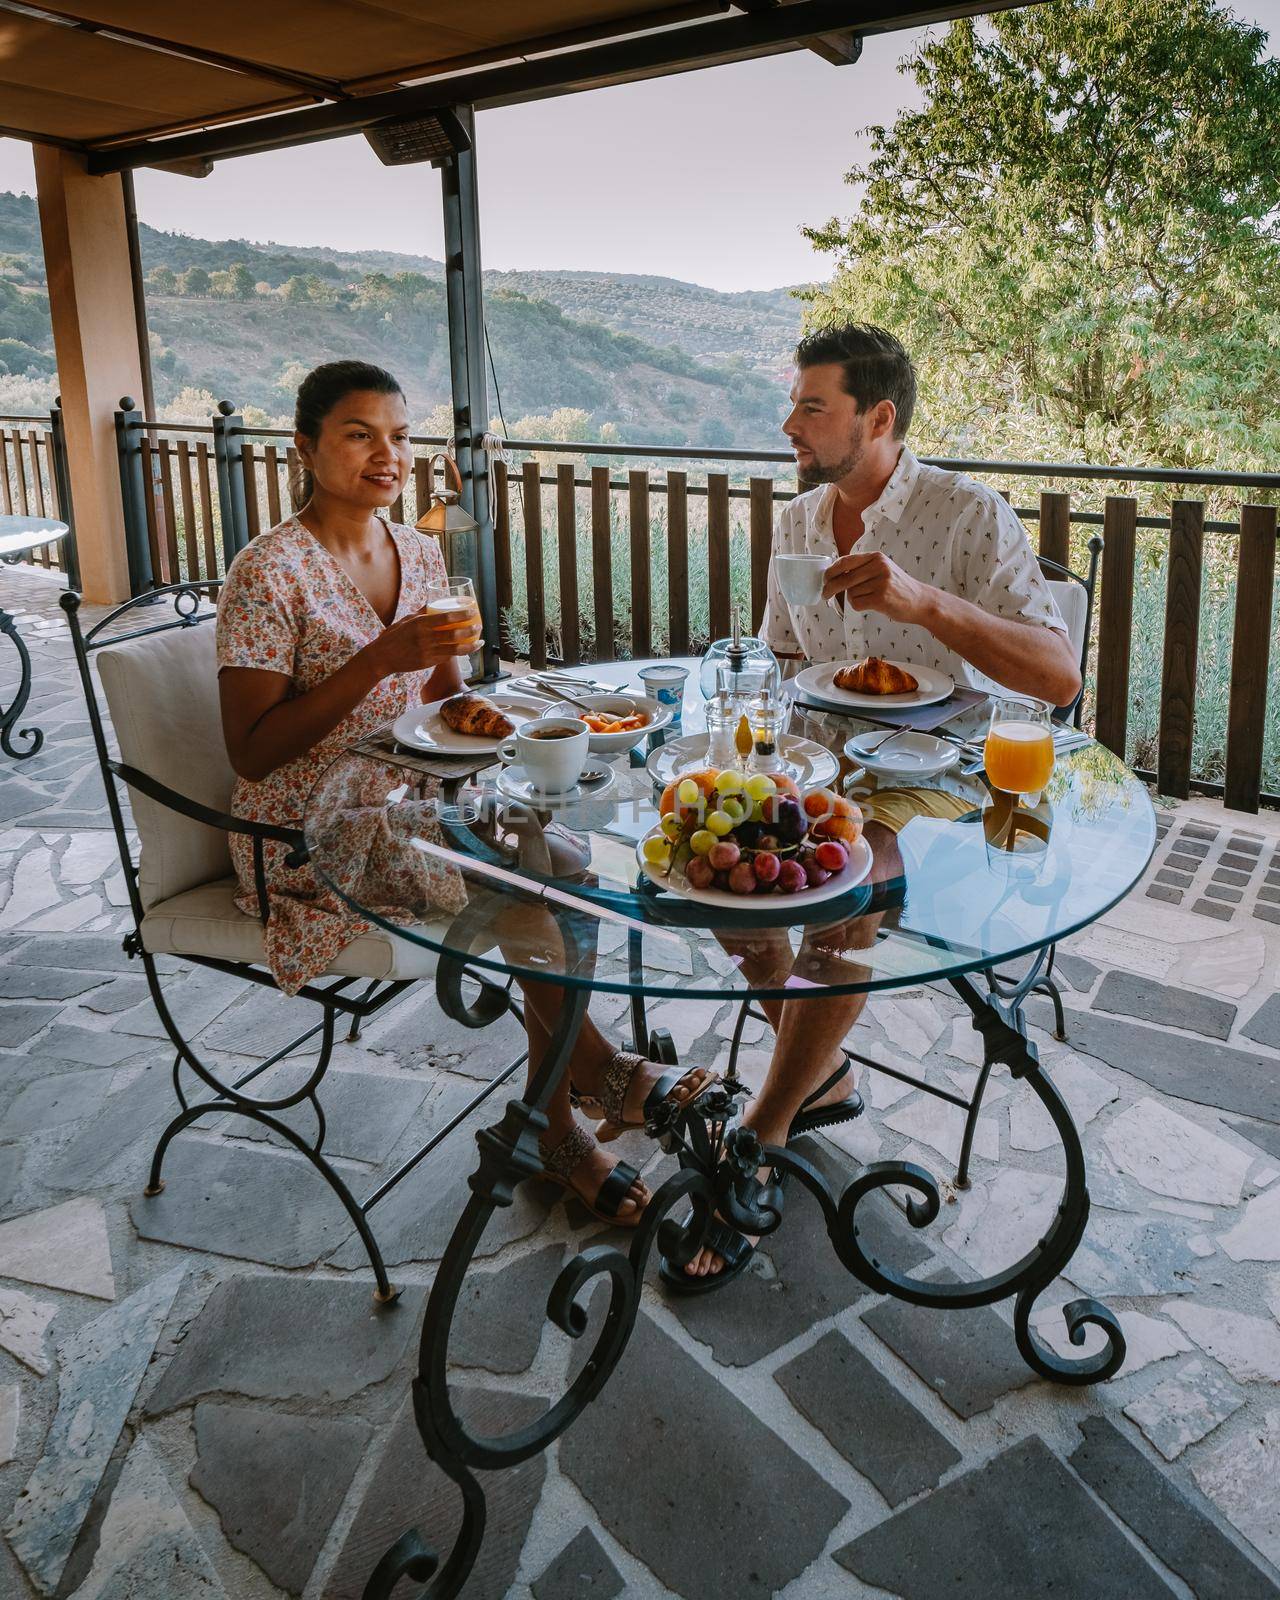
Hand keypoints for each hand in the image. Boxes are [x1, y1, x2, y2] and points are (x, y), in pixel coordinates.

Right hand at [366, 605, 483, 678]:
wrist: (382, 657)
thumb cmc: (393, 636)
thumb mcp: (406, 620)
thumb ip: (421, 613)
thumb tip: (433, 604)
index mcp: (420, 623)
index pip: (446, 618)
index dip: (463, 615)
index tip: (473, 611)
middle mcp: (425, 638)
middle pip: (454, 635)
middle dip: (471, 630)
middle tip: (479, 626)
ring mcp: (427, 652)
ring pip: (455, 649)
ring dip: (470, 646)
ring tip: (479, 641)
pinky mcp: (428, 663)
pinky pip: (447, 657)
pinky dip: (458, 653)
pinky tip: (466, 649)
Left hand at [821, 550, 928, 623]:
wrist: (920, 600)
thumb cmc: (897, 587)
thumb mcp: (882, 569)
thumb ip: (862, 568)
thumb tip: (833, 573)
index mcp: (876, 557)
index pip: (846, 561)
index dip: (831, 571)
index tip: (824, 579)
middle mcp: (878, 566)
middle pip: (844, 578)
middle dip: (830, 588)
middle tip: (825, 594)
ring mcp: (880, 582)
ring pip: (850, 593)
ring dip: (854, 598)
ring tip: (869, 598)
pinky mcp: (881, 598)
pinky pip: (857, 603)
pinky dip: (858, 606)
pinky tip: (871, 604)